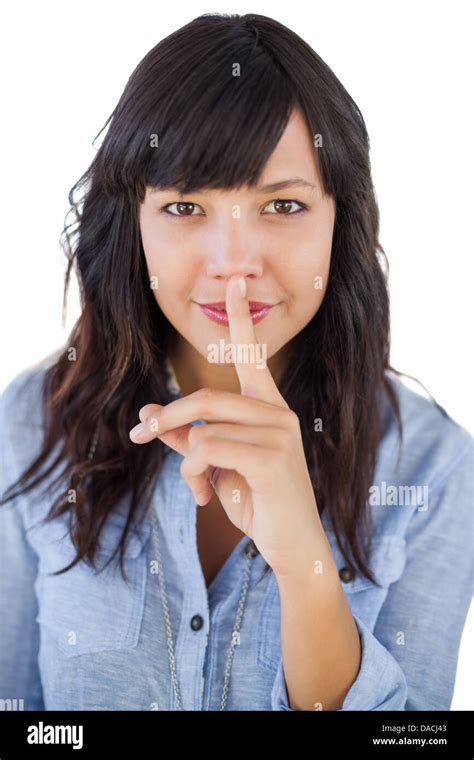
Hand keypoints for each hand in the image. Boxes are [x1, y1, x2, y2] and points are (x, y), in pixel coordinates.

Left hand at [129, 275, 323, 576]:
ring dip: (184, 462)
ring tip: (196, 487)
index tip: (234, 282)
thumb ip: (186, 436)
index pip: (250, 355)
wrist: (291, 546)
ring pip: (201, 429)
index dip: (239, 319)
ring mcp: (279, 432)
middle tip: (140, 436)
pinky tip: (206, 498)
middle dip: (165, 418)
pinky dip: (192, 475)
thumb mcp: (214, 465)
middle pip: (204, 398)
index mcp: (268, 407)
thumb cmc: (257, 501)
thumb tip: (148, 412)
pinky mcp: (273, 458)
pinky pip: (206, 450)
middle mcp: (277, 412)